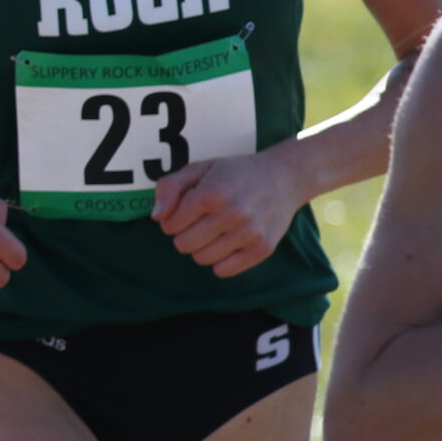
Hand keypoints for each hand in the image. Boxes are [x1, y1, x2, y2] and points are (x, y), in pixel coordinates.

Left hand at [151, 150, 305, 277]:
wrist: (284, 177)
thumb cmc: (234, 173)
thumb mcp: (198, 169)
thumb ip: (169, 187)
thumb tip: (157, 216)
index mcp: (211, 194)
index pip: (170, 225)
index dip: (171, 219)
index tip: (185, 211)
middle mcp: (232, 215)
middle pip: (183, 245)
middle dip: (185, 234)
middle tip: (199, 221)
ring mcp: (249, 233)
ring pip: (202, 259)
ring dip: (202, 247)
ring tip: (214, 230)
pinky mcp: (262, 249)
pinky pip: (224, 271)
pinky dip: (220, 261)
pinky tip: (227, 243)